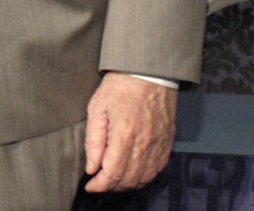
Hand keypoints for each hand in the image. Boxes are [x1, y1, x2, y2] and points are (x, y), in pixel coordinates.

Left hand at [83, 72, 177, 192]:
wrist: (148, 73)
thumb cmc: (119, 87)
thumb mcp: (97, 108)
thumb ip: (94, 141)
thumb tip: (92, 167)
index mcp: (125, 136)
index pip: (113, 173)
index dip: (100, 185)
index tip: (90, 186)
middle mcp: (146, 144)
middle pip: (130, 179)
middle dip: (112, 187)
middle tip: (99, 183)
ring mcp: (160, 144)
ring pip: (145, 177)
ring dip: (128, 184)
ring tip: (114, 181)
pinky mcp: (168, 142)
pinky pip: (158, 169)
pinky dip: (145, 177)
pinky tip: (133, 174)